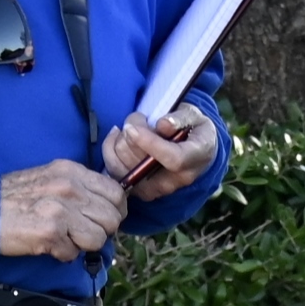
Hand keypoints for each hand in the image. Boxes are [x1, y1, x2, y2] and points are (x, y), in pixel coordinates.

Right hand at [0, 159, 128, 259]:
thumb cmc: (13, 196)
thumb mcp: (51, 177)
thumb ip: (80, 186)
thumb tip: (107, 204)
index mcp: (72, 171)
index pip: (117, 193)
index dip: (114, 211)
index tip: (102, 219)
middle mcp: (70, 188)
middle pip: (112, 219)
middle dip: (100, 231)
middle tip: (80, 232)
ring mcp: (60, 210)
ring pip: (97, 239)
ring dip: (82, 244)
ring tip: (63, 237)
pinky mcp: (49, 233)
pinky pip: (73, 253)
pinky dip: (62, 254)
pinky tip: (47, 244)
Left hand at [103, 102, 218, 203]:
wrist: (190, 149)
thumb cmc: (192, 129)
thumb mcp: (195, 115)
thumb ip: (181, 118)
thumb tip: (163, 125)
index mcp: (194, 161)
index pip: (173, 159)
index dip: (150, 143)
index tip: (132, 127)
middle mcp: (173, 182)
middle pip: (140, 161)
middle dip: (133, 132)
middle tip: (140, 119)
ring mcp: (152, 189)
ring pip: (122, 161)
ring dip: (122, 137)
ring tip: (134, 127)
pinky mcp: (134, 189)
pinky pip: (111, 167)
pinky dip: (110, 147)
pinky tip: (118, 135)